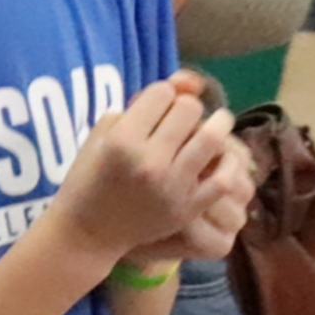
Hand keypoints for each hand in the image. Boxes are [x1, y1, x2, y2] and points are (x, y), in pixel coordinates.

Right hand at [53, 72, 237, 264]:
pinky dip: (227, 162)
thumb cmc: (89, 176)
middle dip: (185, 108)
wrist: (88, 232)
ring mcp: (172, 187)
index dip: (160, 95)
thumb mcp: (103, 131)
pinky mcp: (187, 209)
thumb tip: (190, 81)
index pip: (162, 93)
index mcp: (123, 139)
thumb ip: (141, 101)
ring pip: (211, 137)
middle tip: (180, 119)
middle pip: (188, 109)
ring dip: (217, 124)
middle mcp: (150, 161)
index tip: (155, 108)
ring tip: (217, 123)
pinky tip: (221, 155)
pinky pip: (222, 179)